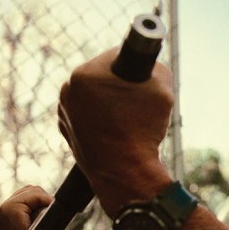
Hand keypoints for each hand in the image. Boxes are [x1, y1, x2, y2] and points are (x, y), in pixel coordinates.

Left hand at [57, 48, 174, 214]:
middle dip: (123, 86)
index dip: (137, 68)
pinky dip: (103, 120)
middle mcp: (68, 90)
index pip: (117, 55)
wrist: (126, 174)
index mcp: (85, 74)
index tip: (145, 81)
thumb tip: (150, 68)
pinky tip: (119, 133)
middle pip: (104, 76)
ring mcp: (65, 112)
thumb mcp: (163, 88)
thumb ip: (156, 68)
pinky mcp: (67, 131)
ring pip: (95, 96)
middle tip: (141, 104)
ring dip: (112, 103)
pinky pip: (89, 115)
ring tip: (130, 122)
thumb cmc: (143, 131)